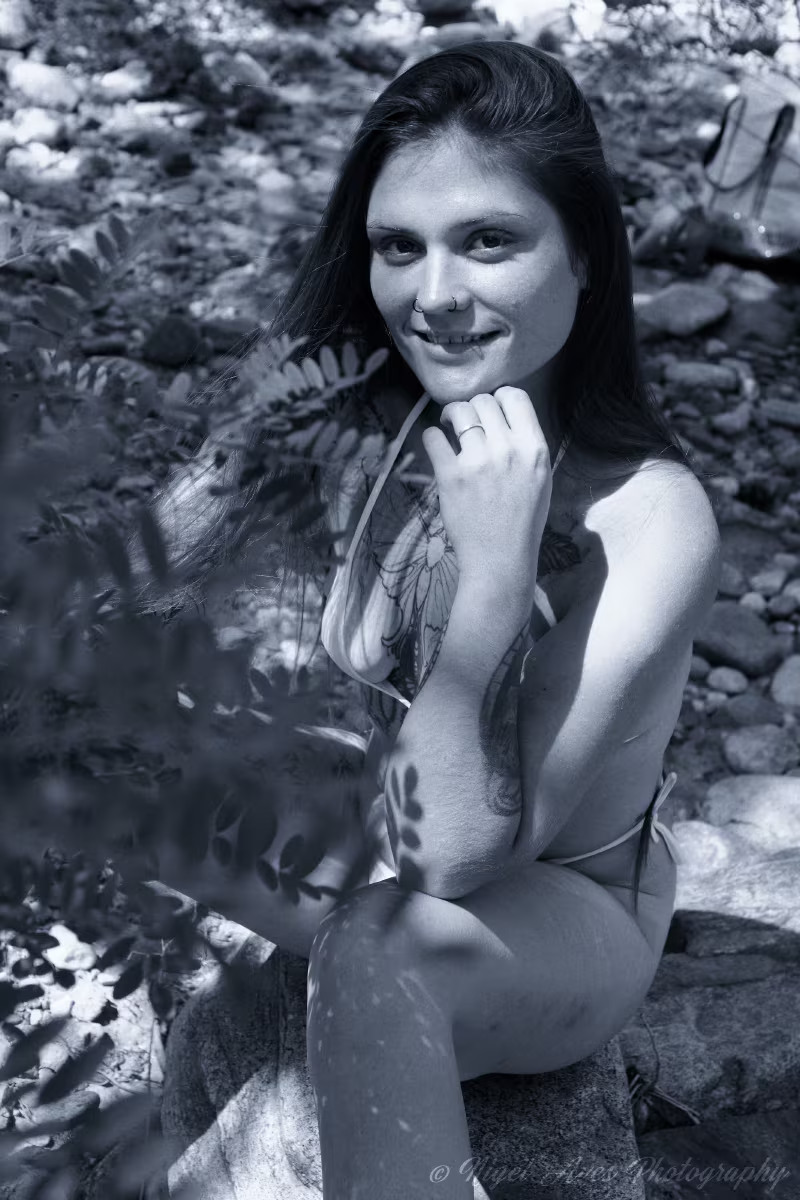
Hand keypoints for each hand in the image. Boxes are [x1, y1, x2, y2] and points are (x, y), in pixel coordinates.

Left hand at [420, 387, 551, 583]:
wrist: (501, 560)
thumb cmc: (523, 522)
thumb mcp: (541, 479)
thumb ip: (526, 447)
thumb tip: (504, 419)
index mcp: (534, 449)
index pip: (515, 396)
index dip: (499, 398)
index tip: (490, 411)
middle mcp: (507, 449)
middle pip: (483, 401)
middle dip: (472, 408)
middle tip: (465, 424)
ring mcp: (477, 461)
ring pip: (457, 411)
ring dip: (449, 416)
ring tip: (448, 428)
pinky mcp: (450, 475)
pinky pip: (432, 437)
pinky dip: (432, 437)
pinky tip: (438, 447)